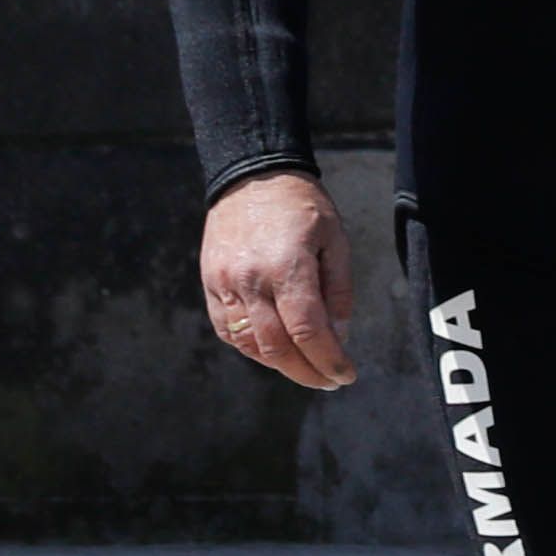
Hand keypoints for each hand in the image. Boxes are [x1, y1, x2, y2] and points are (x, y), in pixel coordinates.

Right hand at [197, 170, 356, 389]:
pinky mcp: (210, 283)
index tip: (345, 375)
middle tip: (328, 380)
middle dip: (306, 372)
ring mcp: (225, 283)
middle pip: (277, 347)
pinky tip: (274, 349)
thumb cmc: (301, 206)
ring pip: (249, 343)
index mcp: (287, 266)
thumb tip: (339, 337)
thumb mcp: (336, 240)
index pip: (308, 331)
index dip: (328, 361)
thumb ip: (338, 291)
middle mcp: (250, 279)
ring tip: (305, 366)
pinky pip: (228, 329)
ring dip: (279, 364)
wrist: (251, 175)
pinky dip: (252, 347)